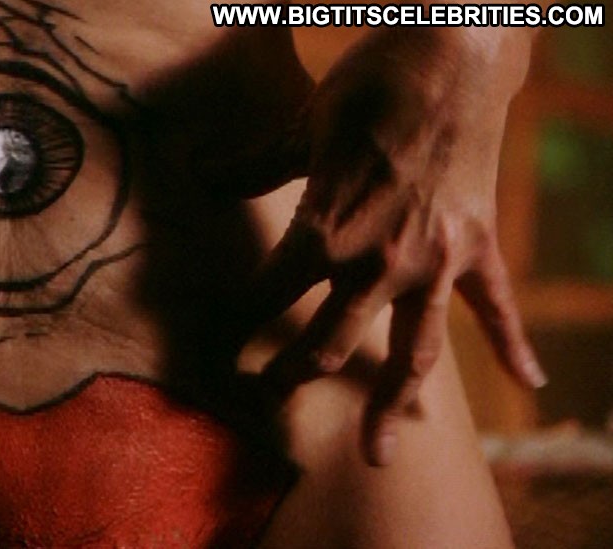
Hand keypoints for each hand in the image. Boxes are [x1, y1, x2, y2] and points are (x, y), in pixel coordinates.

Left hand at [251, 29, 546, 464]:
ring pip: (411, 352)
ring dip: (391, 403)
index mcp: (325, 233)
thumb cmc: (369, 89)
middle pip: (331, 342)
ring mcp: (435, 262)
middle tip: (271, 394)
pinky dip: (513, 343)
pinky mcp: (477, 248)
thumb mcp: (299, 131)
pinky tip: (530, 382)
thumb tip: (199, 176)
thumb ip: (250, 166)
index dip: (239, 319)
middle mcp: (379, 263)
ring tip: (376, 452)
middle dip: (296, 372)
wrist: (451, 55)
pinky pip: (496, 306)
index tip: (222, 340)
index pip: (268, 295)